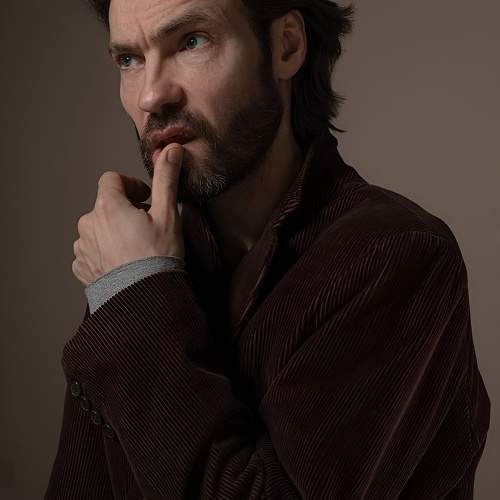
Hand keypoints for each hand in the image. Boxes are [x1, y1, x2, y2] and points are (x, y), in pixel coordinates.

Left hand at [72, 145, 184, 285]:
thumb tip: (171, 149)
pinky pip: (91, 251)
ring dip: (113, 231)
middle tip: (146, 227)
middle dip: (124, 211)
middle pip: (105, 205)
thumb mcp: (168, 214)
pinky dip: (104, 252)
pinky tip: (122, 262)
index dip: (131, 186)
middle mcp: (88, 224)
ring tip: (135, 248)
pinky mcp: (82, 267)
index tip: (146, 199)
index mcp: (107, 206)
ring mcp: (82, 247)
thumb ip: (166, 178)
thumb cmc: (158, 256)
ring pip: (97, 228)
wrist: (145, 298)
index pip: (111, 179)